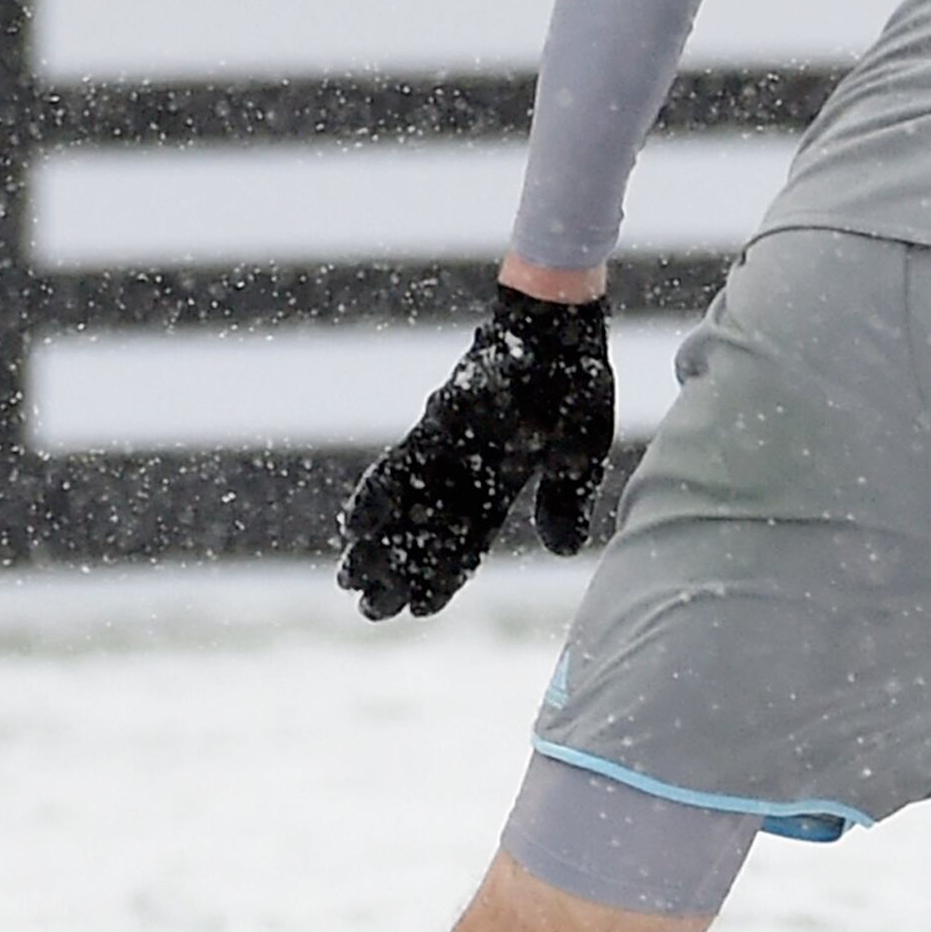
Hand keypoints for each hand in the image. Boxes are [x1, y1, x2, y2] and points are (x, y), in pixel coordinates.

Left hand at [338, 283, 615, 619]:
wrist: (559, 321)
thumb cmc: (576, 378)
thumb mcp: (582, 448)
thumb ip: (567, 498)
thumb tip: (562, 551)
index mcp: (506, 480)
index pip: (471, 541)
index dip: (445, 577)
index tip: (418, 611)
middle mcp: (470, 468)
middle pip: (429, 531)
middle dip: (399, 570)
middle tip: (367, 609)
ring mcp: (451, 444)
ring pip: (408, 504)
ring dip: (378, 541)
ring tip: (348, 577)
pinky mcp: (440, 418)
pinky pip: (404, 463)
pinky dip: (379, 495)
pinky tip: (352, 523)